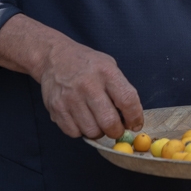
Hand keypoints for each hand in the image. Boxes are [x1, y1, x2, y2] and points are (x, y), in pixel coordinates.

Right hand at [0, 15, 142, 139]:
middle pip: (109, 121)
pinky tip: (83, 120)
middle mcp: (88, 85)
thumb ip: (121, 89)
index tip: (136, 124)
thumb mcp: (109, 66)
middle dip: (117, 131)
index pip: (127, 100)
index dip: (135, 117)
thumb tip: (131, 119)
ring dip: (99, 132)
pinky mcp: (57, 109)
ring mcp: (70, 98)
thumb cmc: (87, 64)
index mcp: (106, 72)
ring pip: (92, 131)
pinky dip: (82, 132)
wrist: (55, 58)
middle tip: (117, 129)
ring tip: (98, 122)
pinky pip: (74, 133)